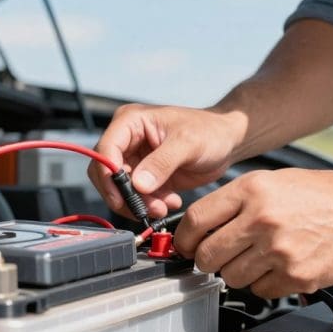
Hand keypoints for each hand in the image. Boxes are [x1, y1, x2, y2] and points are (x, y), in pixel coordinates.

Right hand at [88, 103, 244, 218]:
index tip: (121, 197)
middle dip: (124, 195)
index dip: (108, 176)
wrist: (227, 141)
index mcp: (131, 122)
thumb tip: (138, 184)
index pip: (105, 150)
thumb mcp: (188, 143)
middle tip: (146, 209)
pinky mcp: (147, 177)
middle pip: (106, 174)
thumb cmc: (210, 131)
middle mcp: (128, 140)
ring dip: (139, 203)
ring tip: (164, 207)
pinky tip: (171, 201)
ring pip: (121, 189)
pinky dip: (150, 204)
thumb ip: (162, 162)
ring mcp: (136, 159)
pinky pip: (138, 197)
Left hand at [174, 168, 332, 297]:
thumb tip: (199, 227)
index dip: (184, 239)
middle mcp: (262, 219)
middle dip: (208, 260)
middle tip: (218, 257)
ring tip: (259, 258)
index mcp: (252, 190)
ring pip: (232, 278)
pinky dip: (265, 284)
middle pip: (207, 255)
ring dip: (238, 273)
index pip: (196, 220)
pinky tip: (280, 266)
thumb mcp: (272, 181)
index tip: (185, 246)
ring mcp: (279, 250)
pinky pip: (261, 291)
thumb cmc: (321, 194)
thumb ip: (235, 202)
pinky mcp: (297, 275)